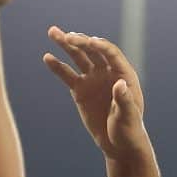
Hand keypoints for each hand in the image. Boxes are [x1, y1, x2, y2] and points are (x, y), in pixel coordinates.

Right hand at [44, 29, 151, 162]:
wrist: (118, 144)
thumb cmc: (128, 130)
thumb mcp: (128, 116)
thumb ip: (124, 100)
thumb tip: (120, 84)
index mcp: (124, 74)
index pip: (111, 53)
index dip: (100, 45)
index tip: (88, 41)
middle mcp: (108, 72)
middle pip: (92, 50)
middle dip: (80, 42)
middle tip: (66, 36)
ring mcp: (93, 79)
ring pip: (78, 57)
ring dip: (66, 44)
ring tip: (53, 32)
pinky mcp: (80, 89)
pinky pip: (67, 74)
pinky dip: (57, 66)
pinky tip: (47, 57)